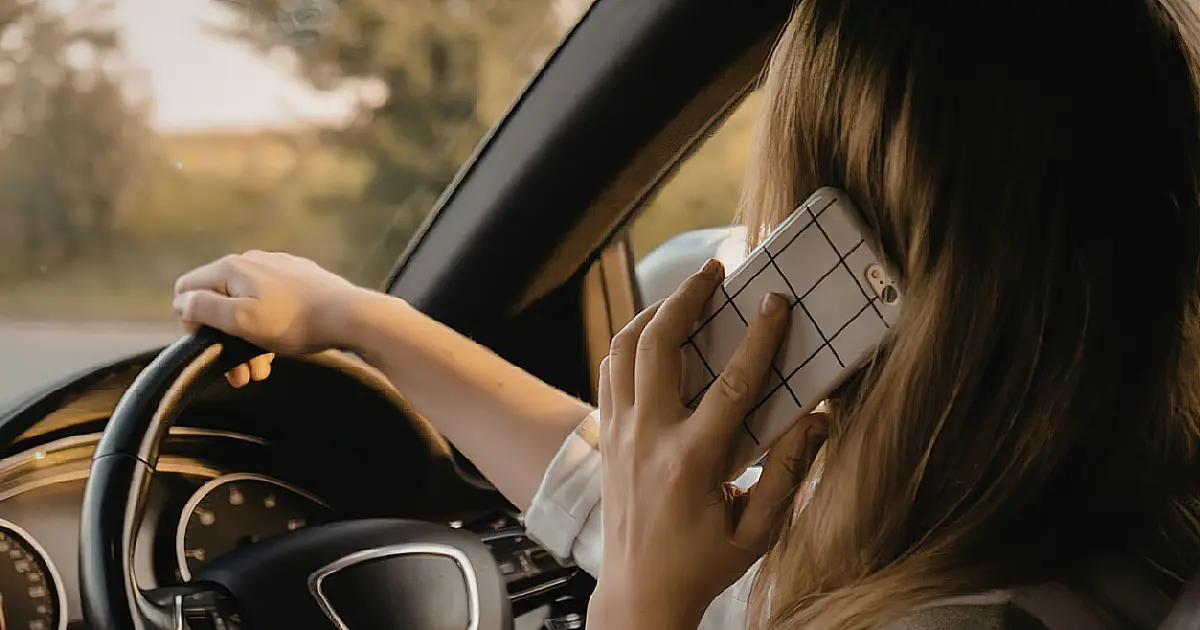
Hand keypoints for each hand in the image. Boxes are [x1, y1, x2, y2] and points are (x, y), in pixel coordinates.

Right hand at [172, 251, 367, 385]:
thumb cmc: (295, 321)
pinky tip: (277, 352)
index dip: (190, 321)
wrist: (350, 316)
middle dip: (223, 340)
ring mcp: (277, 270)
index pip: (187, 289)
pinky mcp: (298, 281)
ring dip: (246, 342)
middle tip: (238, 374)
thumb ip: (205, 308)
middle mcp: (252, 261)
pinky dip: (267, 330)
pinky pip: (270, 306)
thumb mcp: (240, 320)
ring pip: (246, 308)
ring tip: (259, 370)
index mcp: (232, 268)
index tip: (209, 345)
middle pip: (218, 303)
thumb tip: (182, 301)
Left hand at [589, 260, 828, 628]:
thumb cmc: (703, 565)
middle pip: (658, 344)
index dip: (759, 337)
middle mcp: (648, 438)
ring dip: (653, 312)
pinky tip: (655, 335)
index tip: (777, 300)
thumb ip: (788, 474)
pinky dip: (632, 342)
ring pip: (624, 349)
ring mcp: (621, 433)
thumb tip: (818, 420)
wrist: (638, 593)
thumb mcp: (758, 532)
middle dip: (687, 297)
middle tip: (716, 271)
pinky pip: (611, 370)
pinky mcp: (608, 435)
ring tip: (684, 294)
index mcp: (691, 462)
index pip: (731, 383)